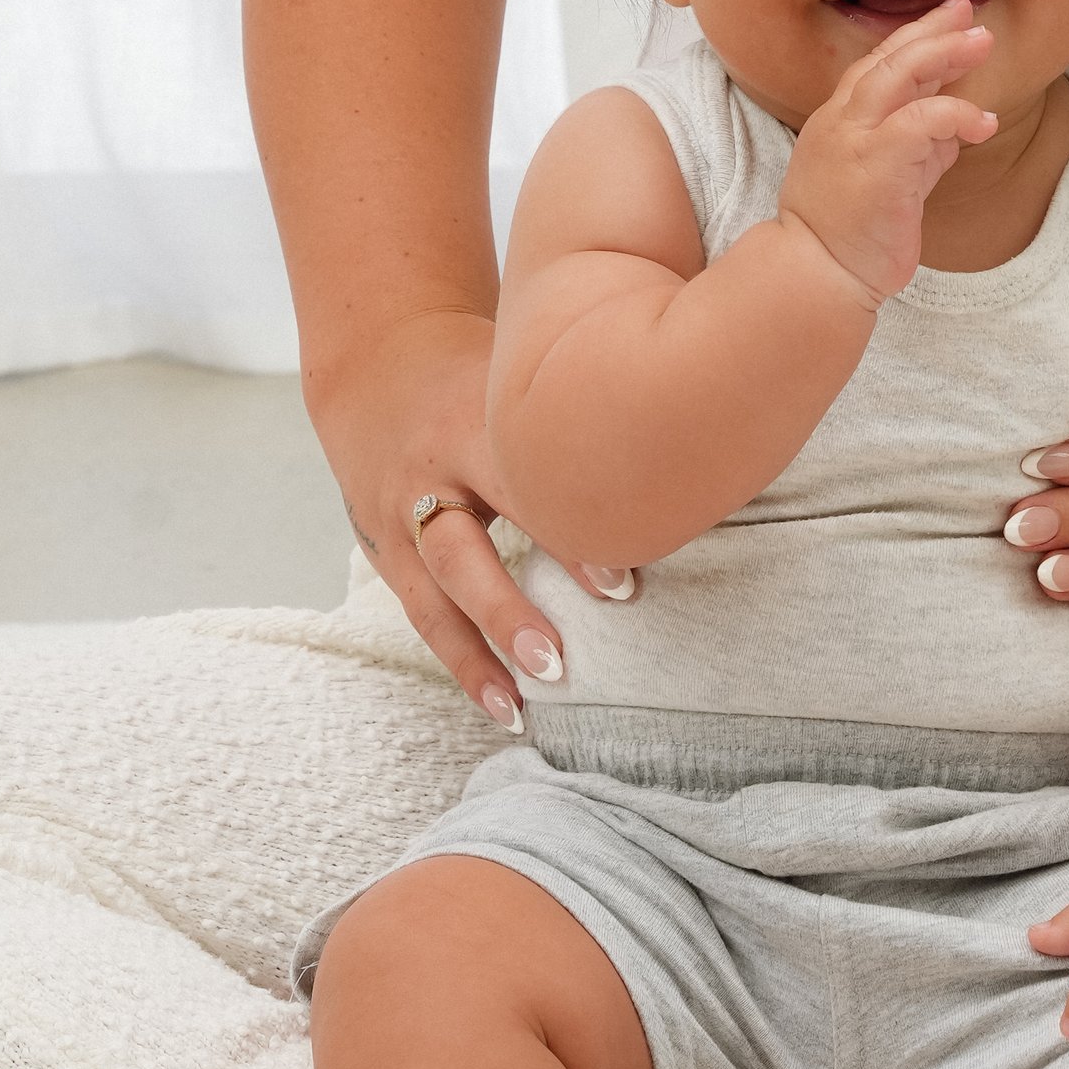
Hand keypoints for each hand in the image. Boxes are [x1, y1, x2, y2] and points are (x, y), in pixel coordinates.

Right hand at [311, 308, 635, 727]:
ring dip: (479, 656)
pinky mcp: (386, 551)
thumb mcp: (519, 374)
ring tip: (523, 705)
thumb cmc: (480, 370)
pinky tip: (502, 704)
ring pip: (434, 596)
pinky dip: (463, 662)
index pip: (518, 487)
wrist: (376, 362)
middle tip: (563, 661)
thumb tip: (692, 437)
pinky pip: (423, 615)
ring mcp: (398, 519)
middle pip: (458, 552)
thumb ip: (582, 404)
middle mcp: (429, 476)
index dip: (568, 537)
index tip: (624, 582)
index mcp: (470, 423)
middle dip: (508, 609)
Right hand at [777, 0, 997, 302]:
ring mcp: (855, 139)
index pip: (876, 67)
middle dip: (931, 30)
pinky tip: (984, 122)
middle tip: (968, 13)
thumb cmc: (849, 237)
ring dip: (944, 54)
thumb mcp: (886, 181)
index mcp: (839, 123)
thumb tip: (952, 128)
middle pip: (887, 58)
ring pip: (899, 74)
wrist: (816, 278)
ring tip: (982, 44)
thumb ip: (915, 150)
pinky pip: (922, 120)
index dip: (912, 39)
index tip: (948, 19)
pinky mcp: (877, 163)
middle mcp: (841, 122)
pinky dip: (957, 113)